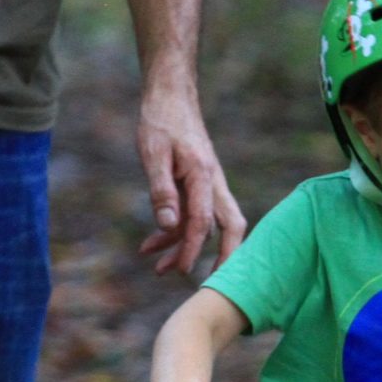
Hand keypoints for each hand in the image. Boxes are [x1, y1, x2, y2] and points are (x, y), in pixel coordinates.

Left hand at [135, 84, 245, 275]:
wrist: (170, 94)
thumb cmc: (161, 120)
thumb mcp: (153, 153)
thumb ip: (161, 190)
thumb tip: (168, 225)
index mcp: (203, 176)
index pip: (203, 223)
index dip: (191, 250)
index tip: (180, 272)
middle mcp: (213, 183)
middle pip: (230, 227)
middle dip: (223, 258)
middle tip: (211, 287)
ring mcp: (208, 184)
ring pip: (208, 224)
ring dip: (186, 248)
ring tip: (158, 270)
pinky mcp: (198, 184)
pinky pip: (192, 214)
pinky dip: (174, 231)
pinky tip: (151, 244)